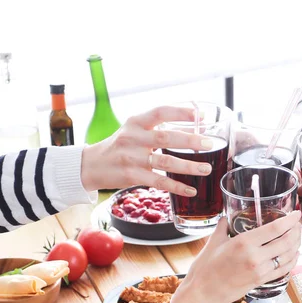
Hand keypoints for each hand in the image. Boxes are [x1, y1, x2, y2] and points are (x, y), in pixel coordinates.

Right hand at [81, 106, 213, 195]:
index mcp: (136, 122)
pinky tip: (191, 190)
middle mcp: (133, 138)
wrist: (92, 165)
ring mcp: (132, 158)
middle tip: (209, 143)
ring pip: (165, 162)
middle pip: (165, 137)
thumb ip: (159, 128)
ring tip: (206, 169)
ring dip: (188, 166)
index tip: (201, 116)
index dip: (181, 112)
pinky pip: (159, 183)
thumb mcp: (135, 131)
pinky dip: (177, 187)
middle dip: (190, 140)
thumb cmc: (120, 146)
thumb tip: (194, 126)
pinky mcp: (131, 176)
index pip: (160, 112)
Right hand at [179, 211, 301, 302]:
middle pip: (286, 241)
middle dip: (296, 231)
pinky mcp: (261, 281)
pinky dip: (292, 261)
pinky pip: (283, 270)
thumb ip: (223, 227)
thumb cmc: (205, 268)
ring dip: (296, 245)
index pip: (275, 228)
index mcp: (244, 242)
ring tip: (297, 237)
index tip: (296, 213)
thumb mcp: (213, 242)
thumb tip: (227, 217)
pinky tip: (294, 255)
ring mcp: (260, 270)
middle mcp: (255, 256)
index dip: (290, 220)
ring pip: (288, 255)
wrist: (202, 293)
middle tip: (298, 225)